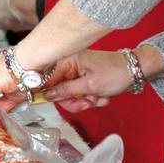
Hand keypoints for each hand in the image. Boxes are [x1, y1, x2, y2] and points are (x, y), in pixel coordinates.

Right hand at [0, 49, 134, 112]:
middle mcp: (67, 65)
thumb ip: (66, 91)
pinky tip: (101, 96)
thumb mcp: (90, 85)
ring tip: (97, 98)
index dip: (39, 91)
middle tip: (86, 102)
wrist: (135, 70)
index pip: (44, 77)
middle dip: (73, 101)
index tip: (28, 102)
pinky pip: (77, 96)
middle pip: (56, 91)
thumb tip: (46, 96)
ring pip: (67, 96)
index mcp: (66, 60)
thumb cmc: (115, 73)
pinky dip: (89, 99)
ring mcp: (75, 73)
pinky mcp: (81, 80)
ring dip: (83, 102)